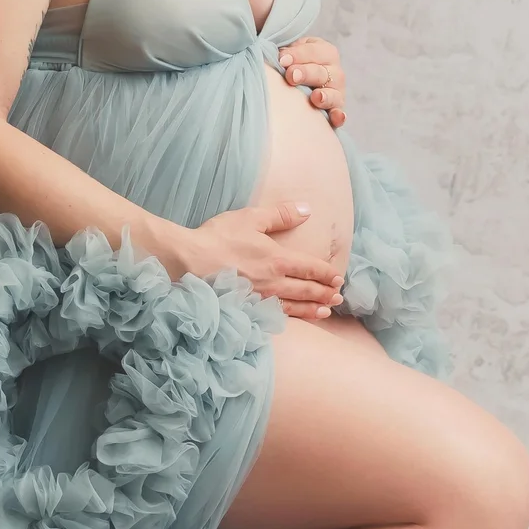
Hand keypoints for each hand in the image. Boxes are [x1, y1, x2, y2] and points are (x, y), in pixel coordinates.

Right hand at [184, 200, 345, 319]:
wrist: (189, 262)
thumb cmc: (218, 238)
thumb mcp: (250, 218)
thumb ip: (281, 214)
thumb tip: (307, 210)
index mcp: (278, 259)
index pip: (310, 268)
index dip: (326, 273)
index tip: (338, 278)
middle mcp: (274, 282)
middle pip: (306, 290)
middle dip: (325, 293)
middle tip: (339, 298)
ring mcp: (261, 298)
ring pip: (294, 306)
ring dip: (313, 309)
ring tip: (326, 311)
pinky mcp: (248, 308)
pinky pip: (275, 315)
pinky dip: (291, 317)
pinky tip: (295, 318)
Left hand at [276, 35, 346, 126]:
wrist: (299, 82)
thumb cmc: (293, 63)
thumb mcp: (292, 52)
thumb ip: (288, 54)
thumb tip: (280, 59)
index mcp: (325, 52)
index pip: (313, 52)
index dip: (297, 55)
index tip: (282, 60)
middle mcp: (335, 72)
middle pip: (321, 73)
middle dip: (306, 73)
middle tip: (291, 75)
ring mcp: (337, 92)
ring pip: (333, 93)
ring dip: (325, 96)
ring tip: (316, 97)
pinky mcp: (336, 109)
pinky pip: (339, 113)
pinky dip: (339, 116)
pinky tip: (336, 118)